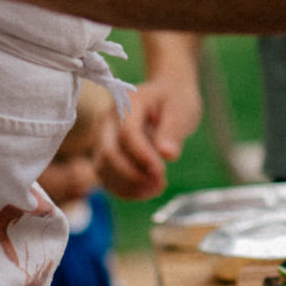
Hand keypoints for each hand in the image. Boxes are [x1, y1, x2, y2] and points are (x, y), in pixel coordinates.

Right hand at [97, 69, 202, 201]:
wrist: (167, 95)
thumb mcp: (182, 109)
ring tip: (157, 187)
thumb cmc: (175, 100)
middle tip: (161, 183)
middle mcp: (109, 119)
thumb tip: (168, 154)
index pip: (127, 133)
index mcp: (129, 102)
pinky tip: (147, 191)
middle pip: (109, 153)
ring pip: (103, 168)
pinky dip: (124, 189)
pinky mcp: (105, 153)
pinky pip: (106, 177)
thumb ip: (173, 130)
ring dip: (128, 185)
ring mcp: (103, 136)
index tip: (162, 172)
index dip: (142, 156)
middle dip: (134, 175)